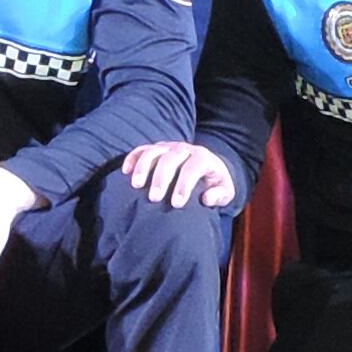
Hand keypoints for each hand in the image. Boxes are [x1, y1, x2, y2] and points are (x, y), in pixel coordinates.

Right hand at [122, 137, 244, 210]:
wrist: (209, 168)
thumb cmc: (215, 184)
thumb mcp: (225, 191)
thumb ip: (219, 195)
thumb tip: (206, 198)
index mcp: (203, 158)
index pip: (192, 168)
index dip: (184, 185)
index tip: (176, 204)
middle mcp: (185, 149)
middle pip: (170, 159)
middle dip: (161, 179)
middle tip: (153, 198)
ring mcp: (169, 147)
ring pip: (154, 152)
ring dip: (143, 167)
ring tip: (136, 185)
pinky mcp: (157, 149)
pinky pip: (142, 150)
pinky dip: (133, 158)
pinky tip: (125, 171)